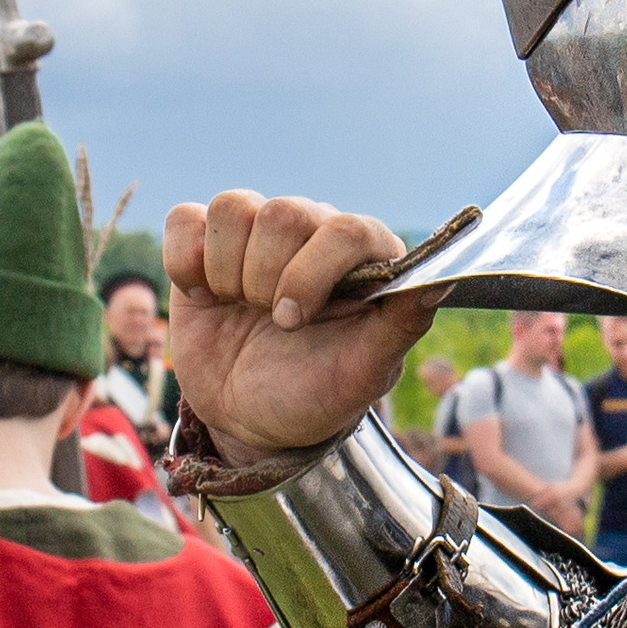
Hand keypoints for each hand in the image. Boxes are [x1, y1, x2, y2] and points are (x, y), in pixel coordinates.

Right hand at [164, 194, 435, 456]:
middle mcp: (314, 232)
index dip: (312, 271)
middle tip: (274, 323)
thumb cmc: (314, 396)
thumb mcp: (362, 376)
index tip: (293, 321)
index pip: (346, 229)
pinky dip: (185, 261)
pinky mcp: (206, 242)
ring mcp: (258, 234)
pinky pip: (186, 218)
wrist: (247, 420)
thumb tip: (441, 280)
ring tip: (241, 308)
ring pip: (234, 208)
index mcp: (363, 258)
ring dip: (228, 271)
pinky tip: (205, 295)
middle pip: (284, 213)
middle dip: (268, 280)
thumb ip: (401, 325)